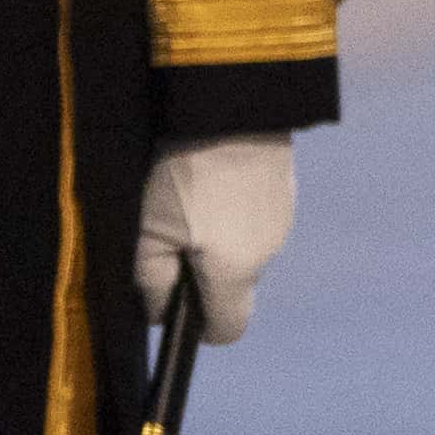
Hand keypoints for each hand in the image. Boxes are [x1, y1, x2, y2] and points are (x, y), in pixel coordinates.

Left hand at [135, 135, 297, 340]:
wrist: (230, 103)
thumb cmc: (184, 171)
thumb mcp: (149, 230)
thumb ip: (150, 281)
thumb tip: (158, 312)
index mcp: (235, 273)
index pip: (228, 330)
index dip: (199, 326)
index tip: (175, 297)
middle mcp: (267, 253)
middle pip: (233, 284)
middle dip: (203, 270)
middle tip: (171, 228)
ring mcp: (281, 218)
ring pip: (244, 247)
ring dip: (219, 234)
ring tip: (190, 191)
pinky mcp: (284, 187)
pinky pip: (254, 214)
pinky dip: (232, 205)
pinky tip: (212, 173)